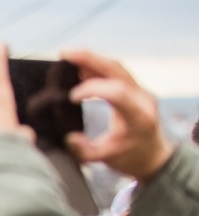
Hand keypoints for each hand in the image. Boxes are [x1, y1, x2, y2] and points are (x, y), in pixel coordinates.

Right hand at [62, 51, 174, 180]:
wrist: (152, 155)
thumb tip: (69, 137)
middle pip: (117, 70)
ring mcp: (140, 91)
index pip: (117, 93)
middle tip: (66, 54)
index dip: (93, 89)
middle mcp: (143, 98)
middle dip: (91, 59)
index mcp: (139, 117)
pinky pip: (115, 73)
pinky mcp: (134, 89)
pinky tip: (80, 68)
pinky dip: (96, 67)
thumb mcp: (106, 160)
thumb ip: (86, 151)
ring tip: (68, 57)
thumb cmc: (131, 158)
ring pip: (116, 67)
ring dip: (92, 59)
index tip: (72, 97)